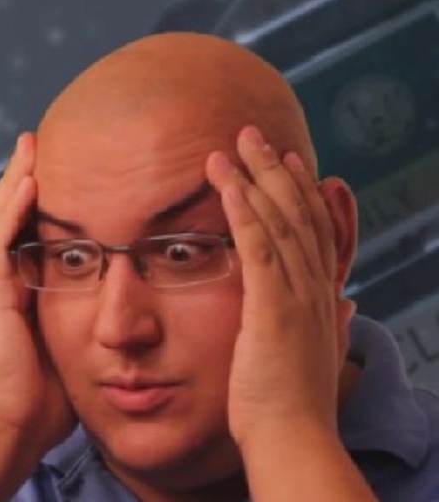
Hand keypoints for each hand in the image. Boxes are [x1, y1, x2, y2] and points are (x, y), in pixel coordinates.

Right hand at [0, 132, 75, 460]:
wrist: (10, 426)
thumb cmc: (43, 393)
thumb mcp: (70, 341)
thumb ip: (86, 315)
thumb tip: (121, 305)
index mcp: (20, 286)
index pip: (28, 230)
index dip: (38, 199)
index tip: (58, 171)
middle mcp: (3, 278)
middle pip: (12, 215)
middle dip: (25, 177)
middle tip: (38, 143)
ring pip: (2, 218)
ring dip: (16, 179)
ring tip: (30, 146)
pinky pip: (1, 242)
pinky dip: (12, 210)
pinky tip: (26, 181)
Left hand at [206, 126, 352, 452]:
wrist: (293, 440)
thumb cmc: (296, 400)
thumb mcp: (317, 352)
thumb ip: (332, 321)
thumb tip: (346, 301)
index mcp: (320, 294)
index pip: (313, 229)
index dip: (301, 190)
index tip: (286, 161)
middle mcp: (313, 287)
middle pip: (296, 214)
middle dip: (274, 170)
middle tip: (253, 135)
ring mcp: (295, 297)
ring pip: (278, 223)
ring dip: (255, 180)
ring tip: (232, 146)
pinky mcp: (271, 310)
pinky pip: (258, 252)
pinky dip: (245, 215)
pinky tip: (229, 186)